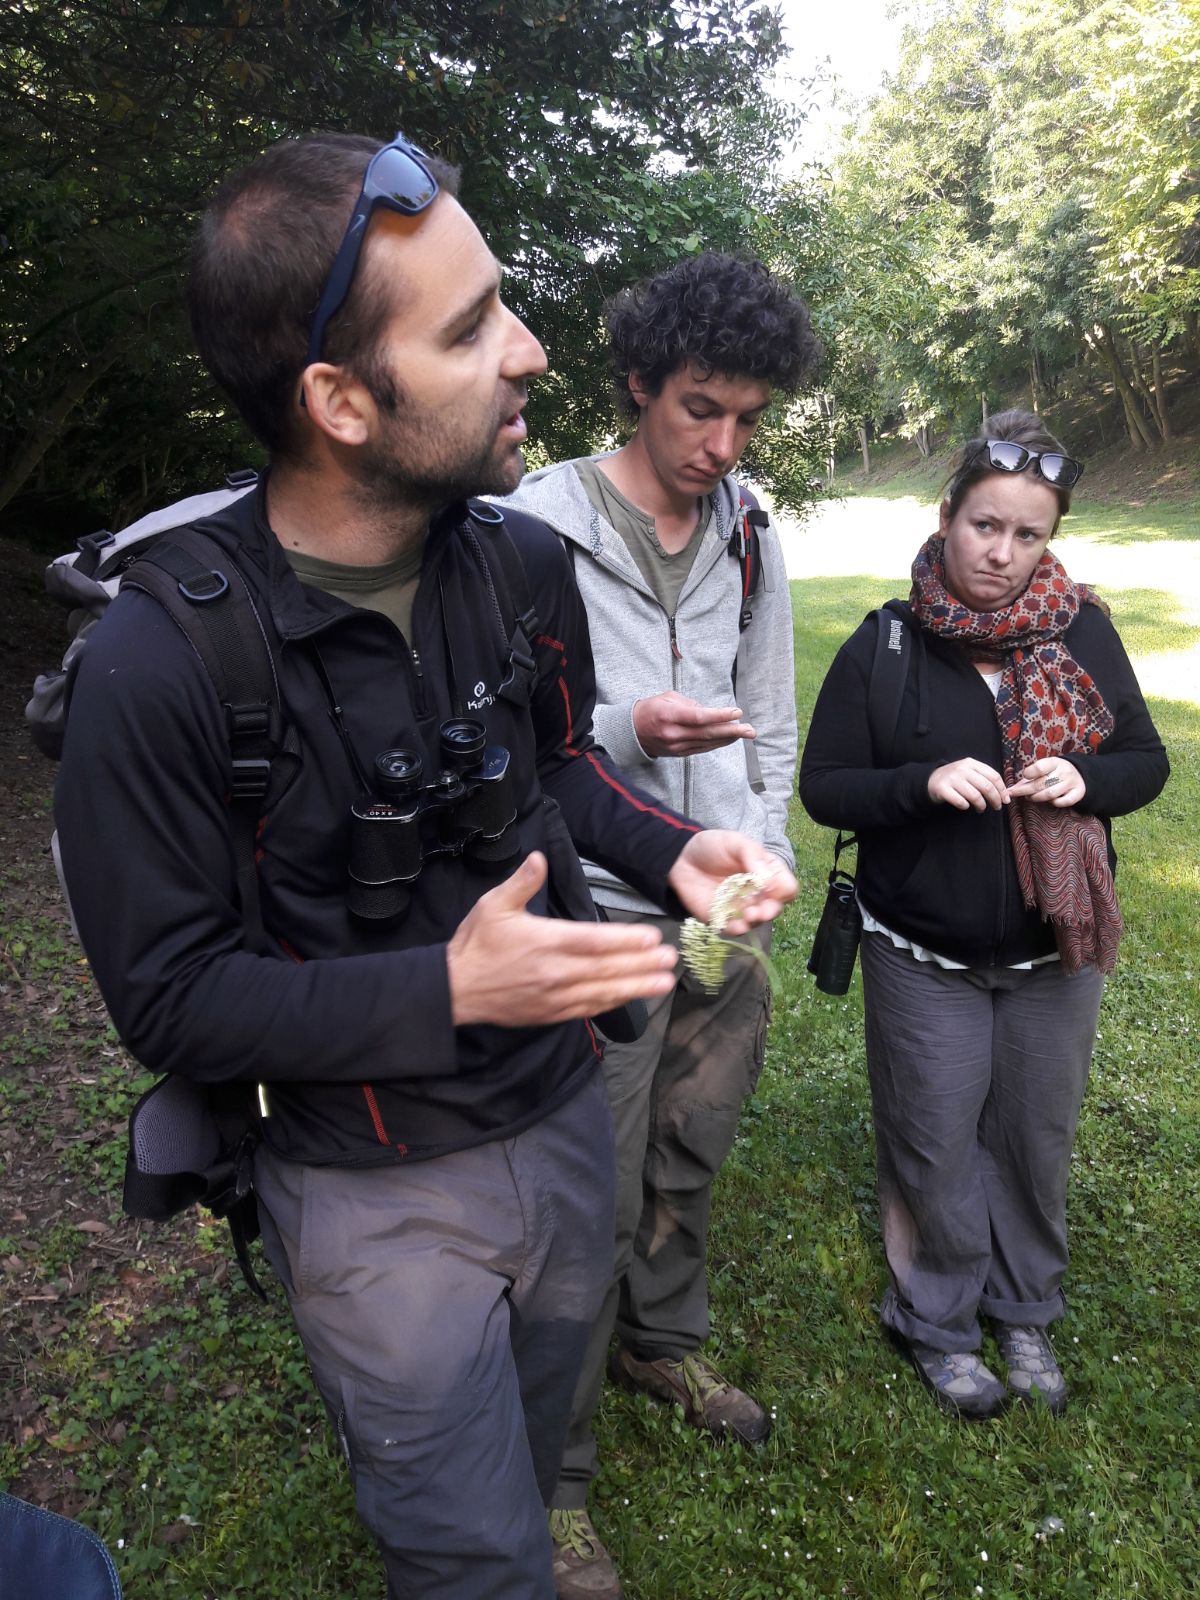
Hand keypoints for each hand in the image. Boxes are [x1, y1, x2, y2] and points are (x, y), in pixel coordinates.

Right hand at [446, 852, 677, 1027]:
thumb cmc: (476, 945)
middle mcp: (555, 972)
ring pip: (603, 992)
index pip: (594, 941)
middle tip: (671, 959)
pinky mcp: (552, 1013)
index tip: (652, 937)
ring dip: (636, 987)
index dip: (626, 941)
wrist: (455, 991)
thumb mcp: (493, 905)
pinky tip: (632, 997)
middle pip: (607, 968)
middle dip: (642, 964)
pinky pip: (590, 1009)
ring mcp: (555, 996)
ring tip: (664, 982)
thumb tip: (539, 857)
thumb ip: (521, 882)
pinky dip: (613, 1003)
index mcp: (545, 941)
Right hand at [633, 691, 754, 757]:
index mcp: (669, 715)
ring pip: (708, 742)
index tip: (737, 712)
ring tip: (746, 733)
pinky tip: (730, 738)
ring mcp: (676, 746)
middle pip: (708, 733)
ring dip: (729, 738)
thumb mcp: (668, 697)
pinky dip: (718, 743)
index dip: (720, 716)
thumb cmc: (651, 709)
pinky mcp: (679, 754)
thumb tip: (712, 712)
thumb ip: (691, 703)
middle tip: (750, 730)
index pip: (699, 717)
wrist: (631, 731)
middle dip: (732, 731)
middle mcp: (673, 733)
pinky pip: (703, 748)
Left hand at [668, 831, 796, 932]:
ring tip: (748, 914)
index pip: (787, 887)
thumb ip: (753, 856)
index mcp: (767, 873)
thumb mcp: (736, 842)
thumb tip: (769, 881)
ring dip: (755, 921)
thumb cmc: (712, 847)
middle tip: (760, 910)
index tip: (770, 887)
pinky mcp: (723, 918)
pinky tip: (736, 924)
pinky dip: (738, 929)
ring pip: (756, 921)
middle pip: (775, 908)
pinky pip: (735, 929)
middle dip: (770, 910)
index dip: (783, 890)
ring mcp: (741, 907)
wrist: (681, 857)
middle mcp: (758, 893)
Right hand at [927, 758, 1008, 810]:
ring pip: (975, 796)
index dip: (1002, 789)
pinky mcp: (943, 789)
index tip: (1005, 800)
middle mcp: (962, 769)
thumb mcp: (969, 771)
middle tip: (997, 807)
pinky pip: (960, 802)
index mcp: (971, 763)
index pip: (993, 776)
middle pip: (986, 787)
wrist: (932, 780)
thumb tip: (1004, 793)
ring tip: (981, 809)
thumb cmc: (956, 778)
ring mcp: (952, 779)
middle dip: (995, 800)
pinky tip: (965, 806)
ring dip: (981, 806)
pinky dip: (965, 806)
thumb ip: (985, 777)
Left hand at [1006, 757, 1085, 806]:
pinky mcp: (1078, 793)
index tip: (1024, 777)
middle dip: (1024, 790)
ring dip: (1036, 798)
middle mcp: (1064, 771)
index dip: (1028, 774)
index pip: (1040, 768)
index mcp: (1055, 762)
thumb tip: (1011, 790)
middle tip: (1016, 793)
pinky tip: (1049, 801)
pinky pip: (1063, 802)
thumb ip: (1028, 778)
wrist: (1078, 774)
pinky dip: (1054, 803)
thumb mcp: (1043, 769)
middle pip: (1041, 783)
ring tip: (1031, 797)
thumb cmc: (1054, 772)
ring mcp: (1072, 782)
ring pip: (1050, 794)